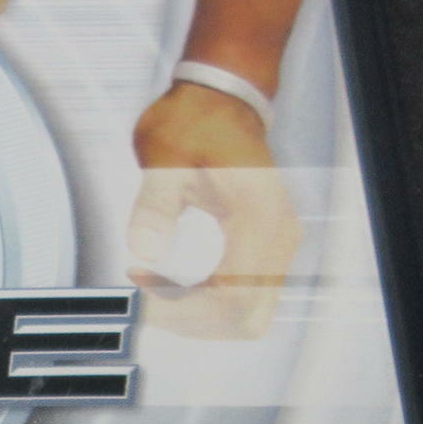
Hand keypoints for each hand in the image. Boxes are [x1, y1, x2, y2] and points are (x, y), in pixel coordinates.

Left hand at [129, 80, 302, 339]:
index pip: (235, 296)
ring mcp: (278, 246)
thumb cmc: (195, 123)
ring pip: (248, 317)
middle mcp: (279, 235)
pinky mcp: (265, 251)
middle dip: (192, 321)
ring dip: (197, 317)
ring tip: (151, 288)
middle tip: (144, 298)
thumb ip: (156, 205)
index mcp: (260, 214)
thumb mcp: (164, 156)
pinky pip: (244, 301)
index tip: (143, 294)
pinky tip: (166, 287)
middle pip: (247, 317)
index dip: (186, 311)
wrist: (220, 102)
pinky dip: (204, 306)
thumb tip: (146, 249)